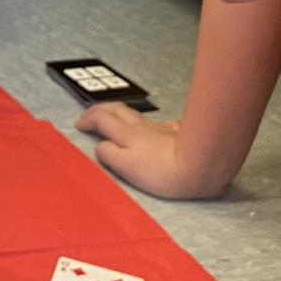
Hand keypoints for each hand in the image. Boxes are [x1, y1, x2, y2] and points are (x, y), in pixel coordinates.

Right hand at [76, 104, 216, 199]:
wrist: (201, 166)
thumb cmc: (163, 172)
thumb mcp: (126, 167)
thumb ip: (109, 155)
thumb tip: (101, 146)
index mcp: (126, 135)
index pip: (101, 119)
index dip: (88, 119)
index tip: (79, 125)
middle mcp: (142, 127)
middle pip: (117, 110)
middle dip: (101, 109)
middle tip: (91, 114)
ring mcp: (161, 129)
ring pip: (137, 115)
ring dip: (121, 113)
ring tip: (117, 118)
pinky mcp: (179, 134)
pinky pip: (161, 124)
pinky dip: (151, 125)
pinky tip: (156, 129)